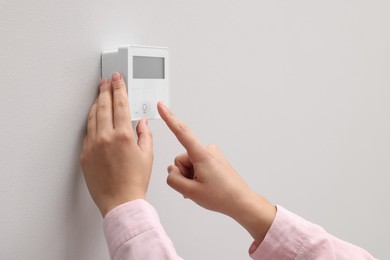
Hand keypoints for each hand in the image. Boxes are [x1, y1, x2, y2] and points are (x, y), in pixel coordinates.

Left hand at [80, 73, 152, 216]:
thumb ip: (145, 134)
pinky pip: (88, 132)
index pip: (120, 104)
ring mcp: (93, 145)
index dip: (119, 88)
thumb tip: (142, 122)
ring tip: (100, 94)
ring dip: (97, 103)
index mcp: (123, 135)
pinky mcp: (85, 154)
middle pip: (104, 106)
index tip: (117, 79)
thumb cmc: (135, 181)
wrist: (120, 201)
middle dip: (105, 90)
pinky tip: (95, 117)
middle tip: (106, 81)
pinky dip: (92, 121)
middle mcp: (105, 137)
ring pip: (93, 117)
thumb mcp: (147, 155)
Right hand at [157, 102, 275, 243]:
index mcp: (202, 155)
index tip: (161, 106)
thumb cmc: (221, 197)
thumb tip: (171, 170)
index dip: (169, 118)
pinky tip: (204, 186)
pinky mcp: (214, 159)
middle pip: (181, 158)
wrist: (241, 202)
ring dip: (190, 176)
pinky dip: (196, 176)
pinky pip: (196, 165)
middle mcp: (207, 150)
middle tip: (195, 188)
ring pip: (188, 163)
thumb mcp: (190, 192)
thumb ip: (173, 179)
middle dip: (183, 173)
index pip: (181, 132)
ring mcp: (211, 154)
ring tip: (202, 188)